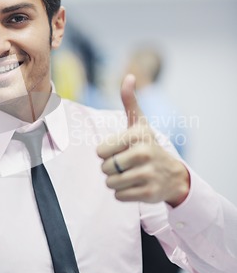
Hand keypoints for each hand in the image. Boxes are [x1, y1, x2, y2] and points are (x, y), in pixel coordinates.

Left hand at [97, 74, 189, 206]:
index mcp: (137, 135)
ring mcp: (147, 174)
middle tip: (127, 165)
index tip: (120, 150)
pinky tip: (136, 186)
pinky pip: (119, 196)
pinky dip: (123, 194)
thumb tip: (129, 76)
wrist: (172, 175)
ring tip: (131, 175)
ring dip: (116, 182)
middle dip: (111, 169)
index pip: (100, 151)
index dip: (106, 153)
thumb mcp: (140, 124)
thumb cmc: (148, 145)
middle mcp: (143, 153)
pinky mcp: (148, 193)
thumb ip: (130, 101)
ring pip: (110, 183)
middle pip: (104, 168)